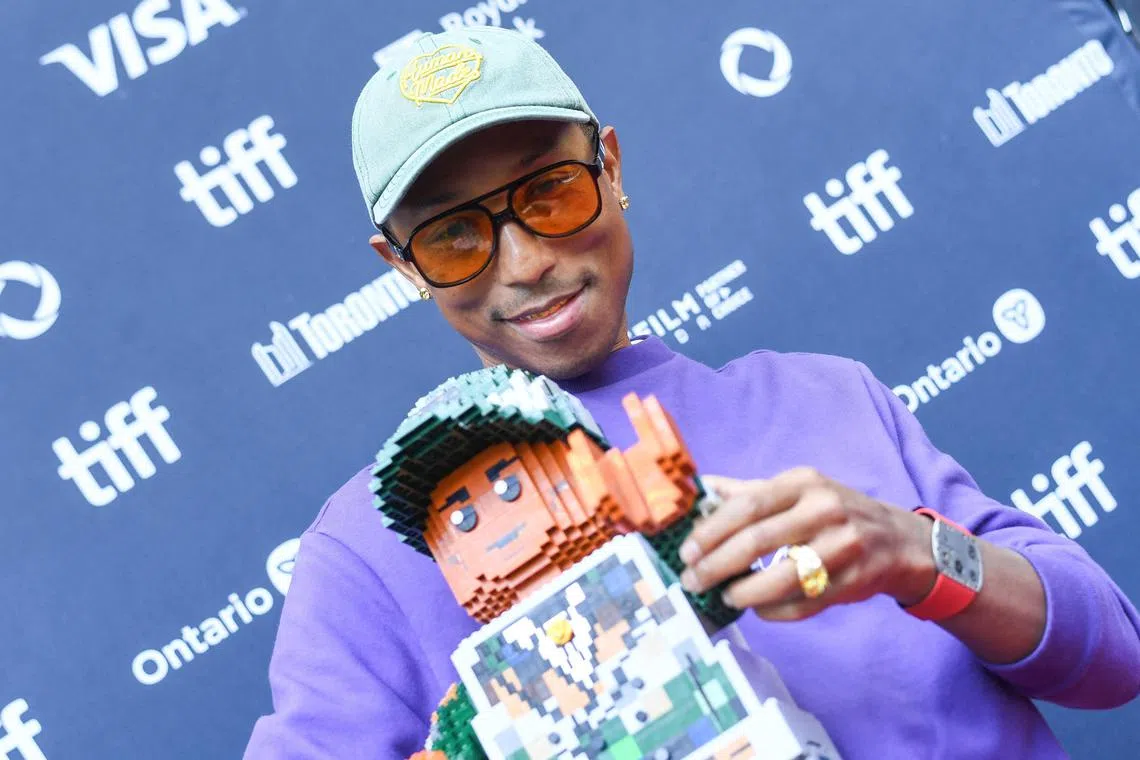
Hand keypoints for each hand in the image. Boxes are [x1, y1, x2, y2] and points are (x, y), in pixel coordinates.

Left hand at [678, 468, 935, 620]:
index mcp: (803, 483)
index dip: (711, 531)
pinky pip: (803, 603)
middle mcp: (824, 510)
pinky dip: (773, 611)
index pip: (746, 505)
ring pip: (780, 578)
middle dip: (716, 566)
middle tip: (692, 581)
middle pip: (757, 541)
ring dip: (744, 592)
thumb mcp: (798, 490)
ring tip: (725, 595)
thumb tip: (703, 489)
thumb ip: (750, 491)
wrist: (898, 540)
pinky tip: (758, 608)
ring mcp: (842, 547)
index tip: (686, 552)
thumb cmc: (834, 512)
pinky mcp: (852, 581)